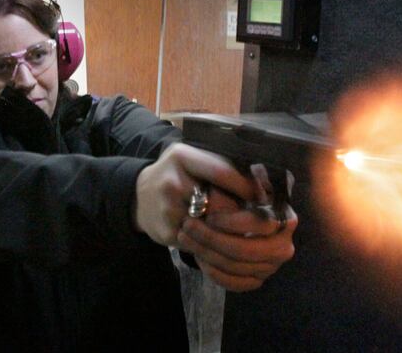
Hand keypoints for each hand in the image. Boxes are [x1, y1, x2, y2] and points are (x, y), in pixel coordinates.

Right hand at [134, 143, 253, 246]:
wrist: (137, 196)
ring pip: (212, 227)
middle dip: (241, 213)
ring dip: (231, 232)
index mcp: (182, 157)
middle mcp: (172, 182)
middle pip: (219, 203)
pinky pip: (200, 244)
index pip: (221, 171)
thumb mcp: (191, 158)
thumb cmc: (176, 173)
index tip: (264, 196)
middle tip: (261, 219)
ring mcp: (167, 210)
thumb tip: (260, 177)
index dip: (246, 185)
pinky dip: (215, 245)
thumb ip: (218, 163)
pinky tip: (225, 243)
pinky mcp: (166, 233)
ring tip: (246, 233)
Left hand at [177, 186, 297, 291]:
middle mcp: (284, 245)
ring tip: (185, 238)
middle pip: (247, 251)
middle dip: (212, 240)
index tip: (210, 217)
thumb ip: (230, 191)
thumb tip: (214, 200)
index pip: (262, 224)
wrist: (238, 216)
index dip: (233, 223)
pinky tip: (199, 257)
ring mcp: (272, 266)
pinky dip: (214, 273)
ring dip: (206, 254)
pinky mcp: (257, 279)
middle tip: (187, 226)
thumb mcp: (236, 186)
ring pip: (237, 267)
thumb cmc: (237, 196)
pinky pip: (235, 284)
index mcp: (285, 219)